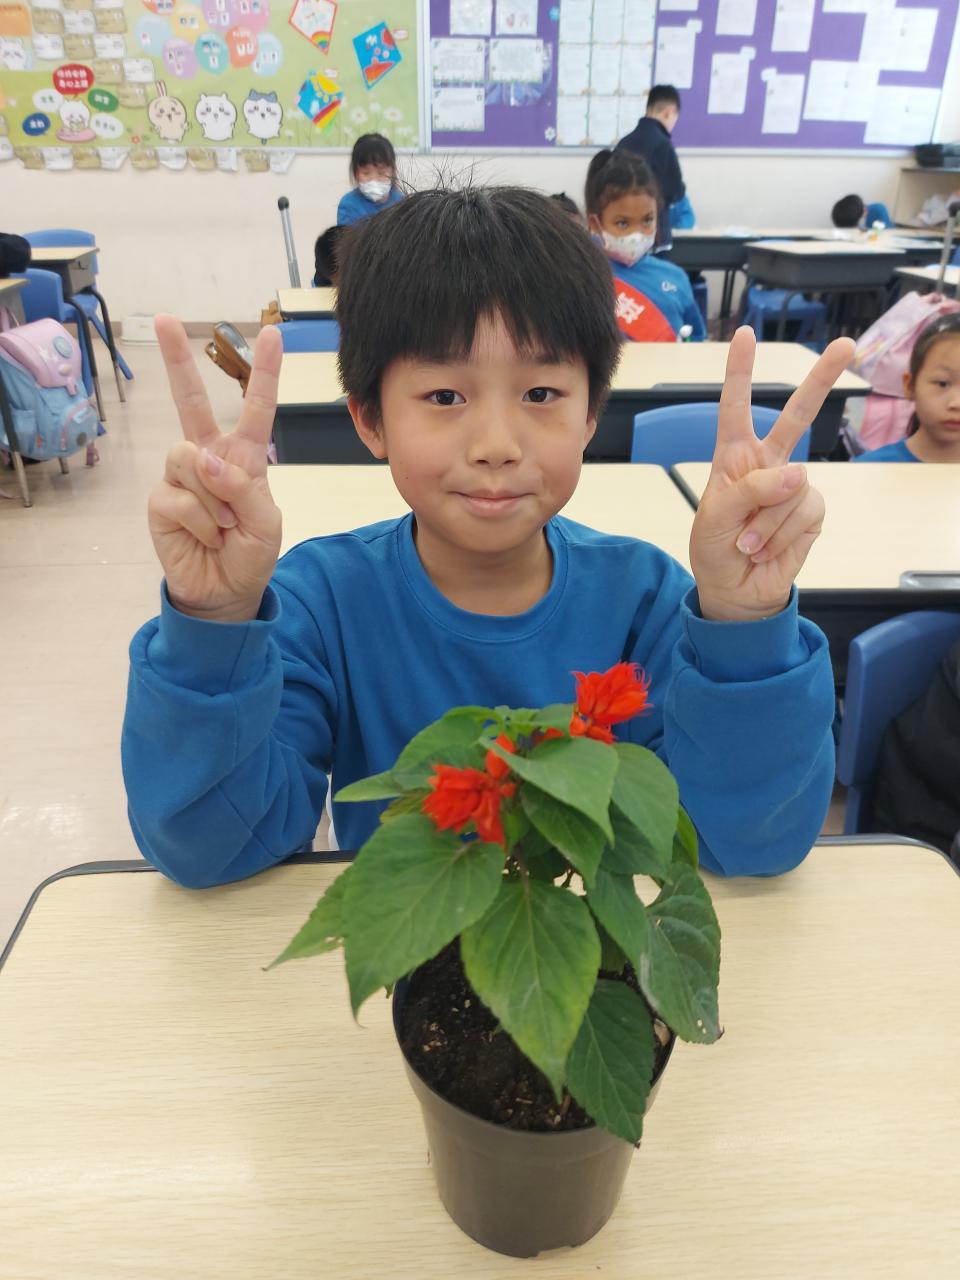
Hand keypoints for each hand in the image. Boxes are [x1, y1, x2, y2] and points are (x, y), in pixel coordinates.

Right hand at [148, 315, 282, 622]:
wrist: (226, 593)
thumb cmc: (250, 553)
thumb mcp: (266, 522)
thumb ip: (244, 487)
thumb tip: (205, 458)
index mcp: (244, 456)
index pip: (257, 407)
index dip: (265, 372)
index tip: (272, 333)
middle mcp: (209, 456)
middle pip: (192, 401)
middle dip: (177, 359)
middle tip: (164, 319)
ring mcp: (181, 476)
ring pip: (189, 458)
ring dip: (215, 499)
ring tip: (225, 527)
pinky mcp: (161, 500)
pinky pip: (180, 497)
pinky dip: (201, 521)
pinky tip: (208, 537)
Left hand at [689, 326, 854, 623]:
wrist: (735, 590)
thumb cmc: (715, 548)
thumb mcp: (715, 516)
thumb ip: (750, 490)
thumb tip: (797, 474)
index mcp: (734, 456)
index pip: (736, 408)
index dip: (740, 372)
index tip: (746, 336)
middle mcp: (767, 464)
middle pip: (796, 415)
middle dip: (821, 380)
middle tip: (845, 346)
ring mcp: (793, 487)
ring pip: (793, 486)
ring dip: (766, 522)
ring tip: (747, 542)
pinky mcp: (812, 511)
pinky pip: (805, 511)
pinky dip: (783, 534)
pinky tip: (768, 548)